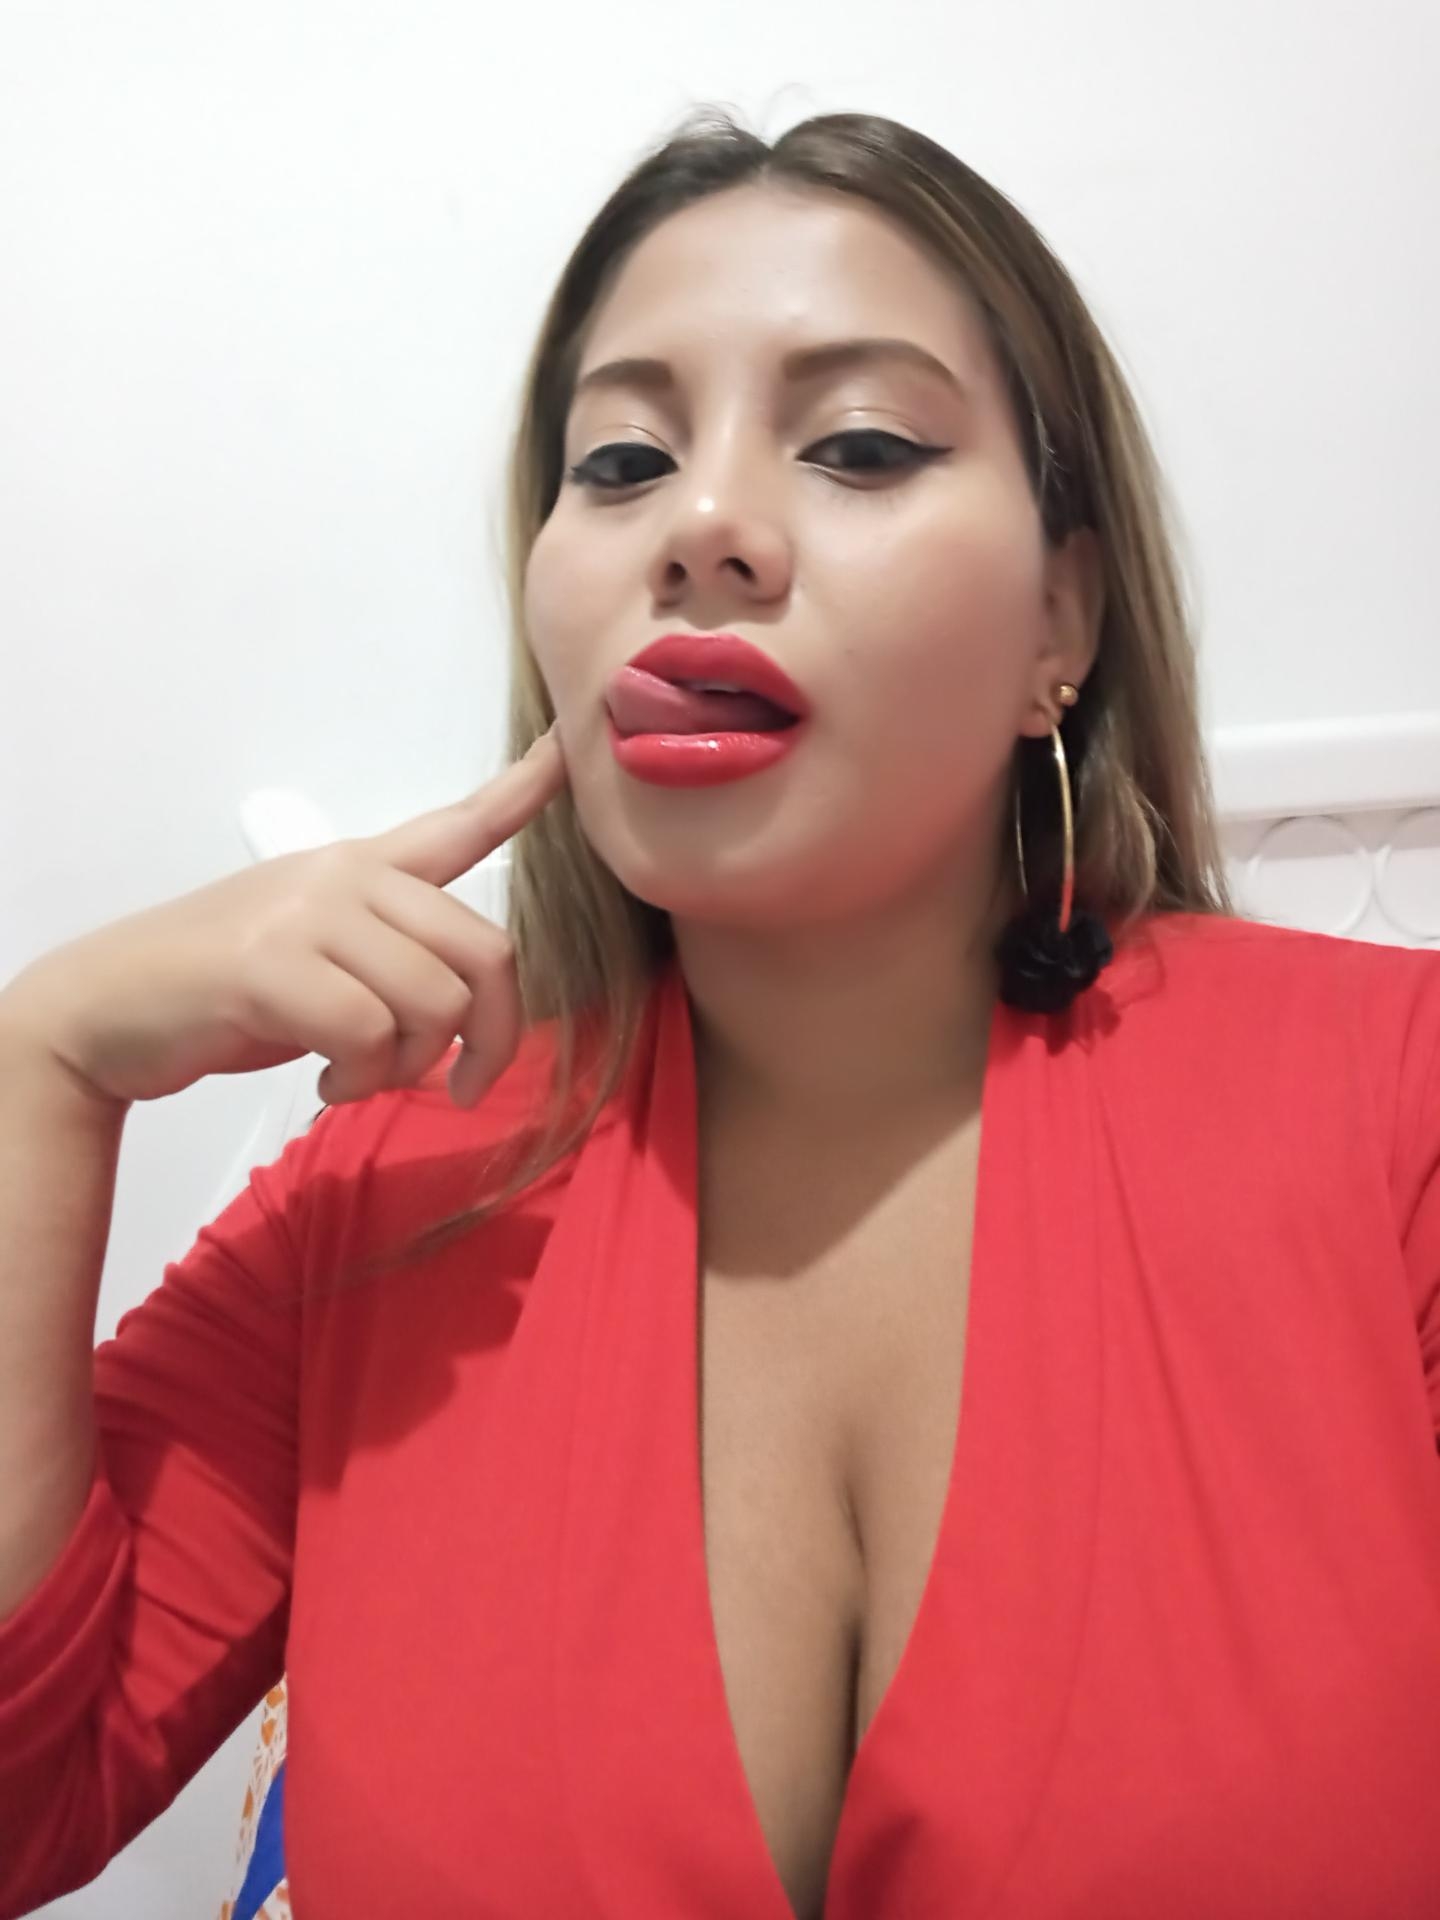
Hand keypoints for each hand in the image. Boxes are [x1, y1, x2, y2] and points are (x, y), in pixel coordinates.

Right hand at [0, 725, 569, 1109]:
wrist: (108, 1010)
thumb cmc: (224, 992)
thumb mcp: (319, 957)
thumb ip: (392, 961)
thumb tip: (465, 1014)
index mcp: (363, 869)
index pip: (460, 824)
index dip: (523, 793)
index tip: (566, 753)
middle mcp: (347, 877)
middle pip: (485, 954)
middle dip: (490, 1038)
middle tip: (457, 1085)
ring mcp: (309, 914)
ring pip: (434, 1003)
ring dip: (410, 1068)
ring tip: (359, 1076)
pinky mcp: (272, 964)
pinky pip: (370, 1034)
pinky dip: (361, 1078)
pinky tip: (327, 1080)